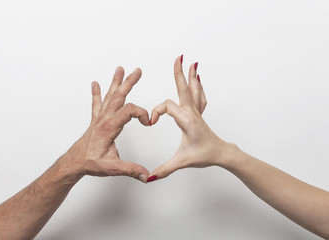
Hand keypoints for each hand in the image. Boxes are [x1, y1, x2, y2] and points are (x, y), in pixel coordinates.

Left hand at [62, 67, 149, 182]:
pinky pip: (96, 104)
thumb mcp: (112, 168)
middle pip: (118, 96)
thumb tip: (146, 175)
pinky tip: (95, 84)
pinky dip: (96, 93)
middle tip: (137, 71)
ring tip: (120, 69)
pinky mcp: (96, 121)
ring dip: (115, 82)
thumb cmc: (90, 163)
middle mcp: (103, 120)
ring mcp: (99, 119)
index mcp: (109, 128)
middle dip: (129, 83)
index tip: (148, 123)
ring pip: (109, 97)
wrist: (73, 163)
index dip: (142, 113)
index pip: (128, 111)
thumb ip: (130, 170)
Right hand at [147, 56, 231, 181]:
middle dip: (179, 73)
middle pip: (183, 89)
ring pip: (193, 90)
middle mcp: (192, 113)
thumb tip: (149, 177)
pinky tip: (198, 80)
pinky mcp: (199, 115)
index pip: (167, 107)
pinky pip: (198, 97)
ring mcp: (197, 112)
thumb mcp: (183, 162)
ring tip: (191, 62)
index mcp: (186, 120)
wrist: (222, 154)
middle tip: (178, 58)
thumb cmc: (204, 155)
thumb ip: (165, 169)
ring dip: (190, 76)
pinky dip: (197, 86)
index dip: (156, 112)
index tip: (151, 123)